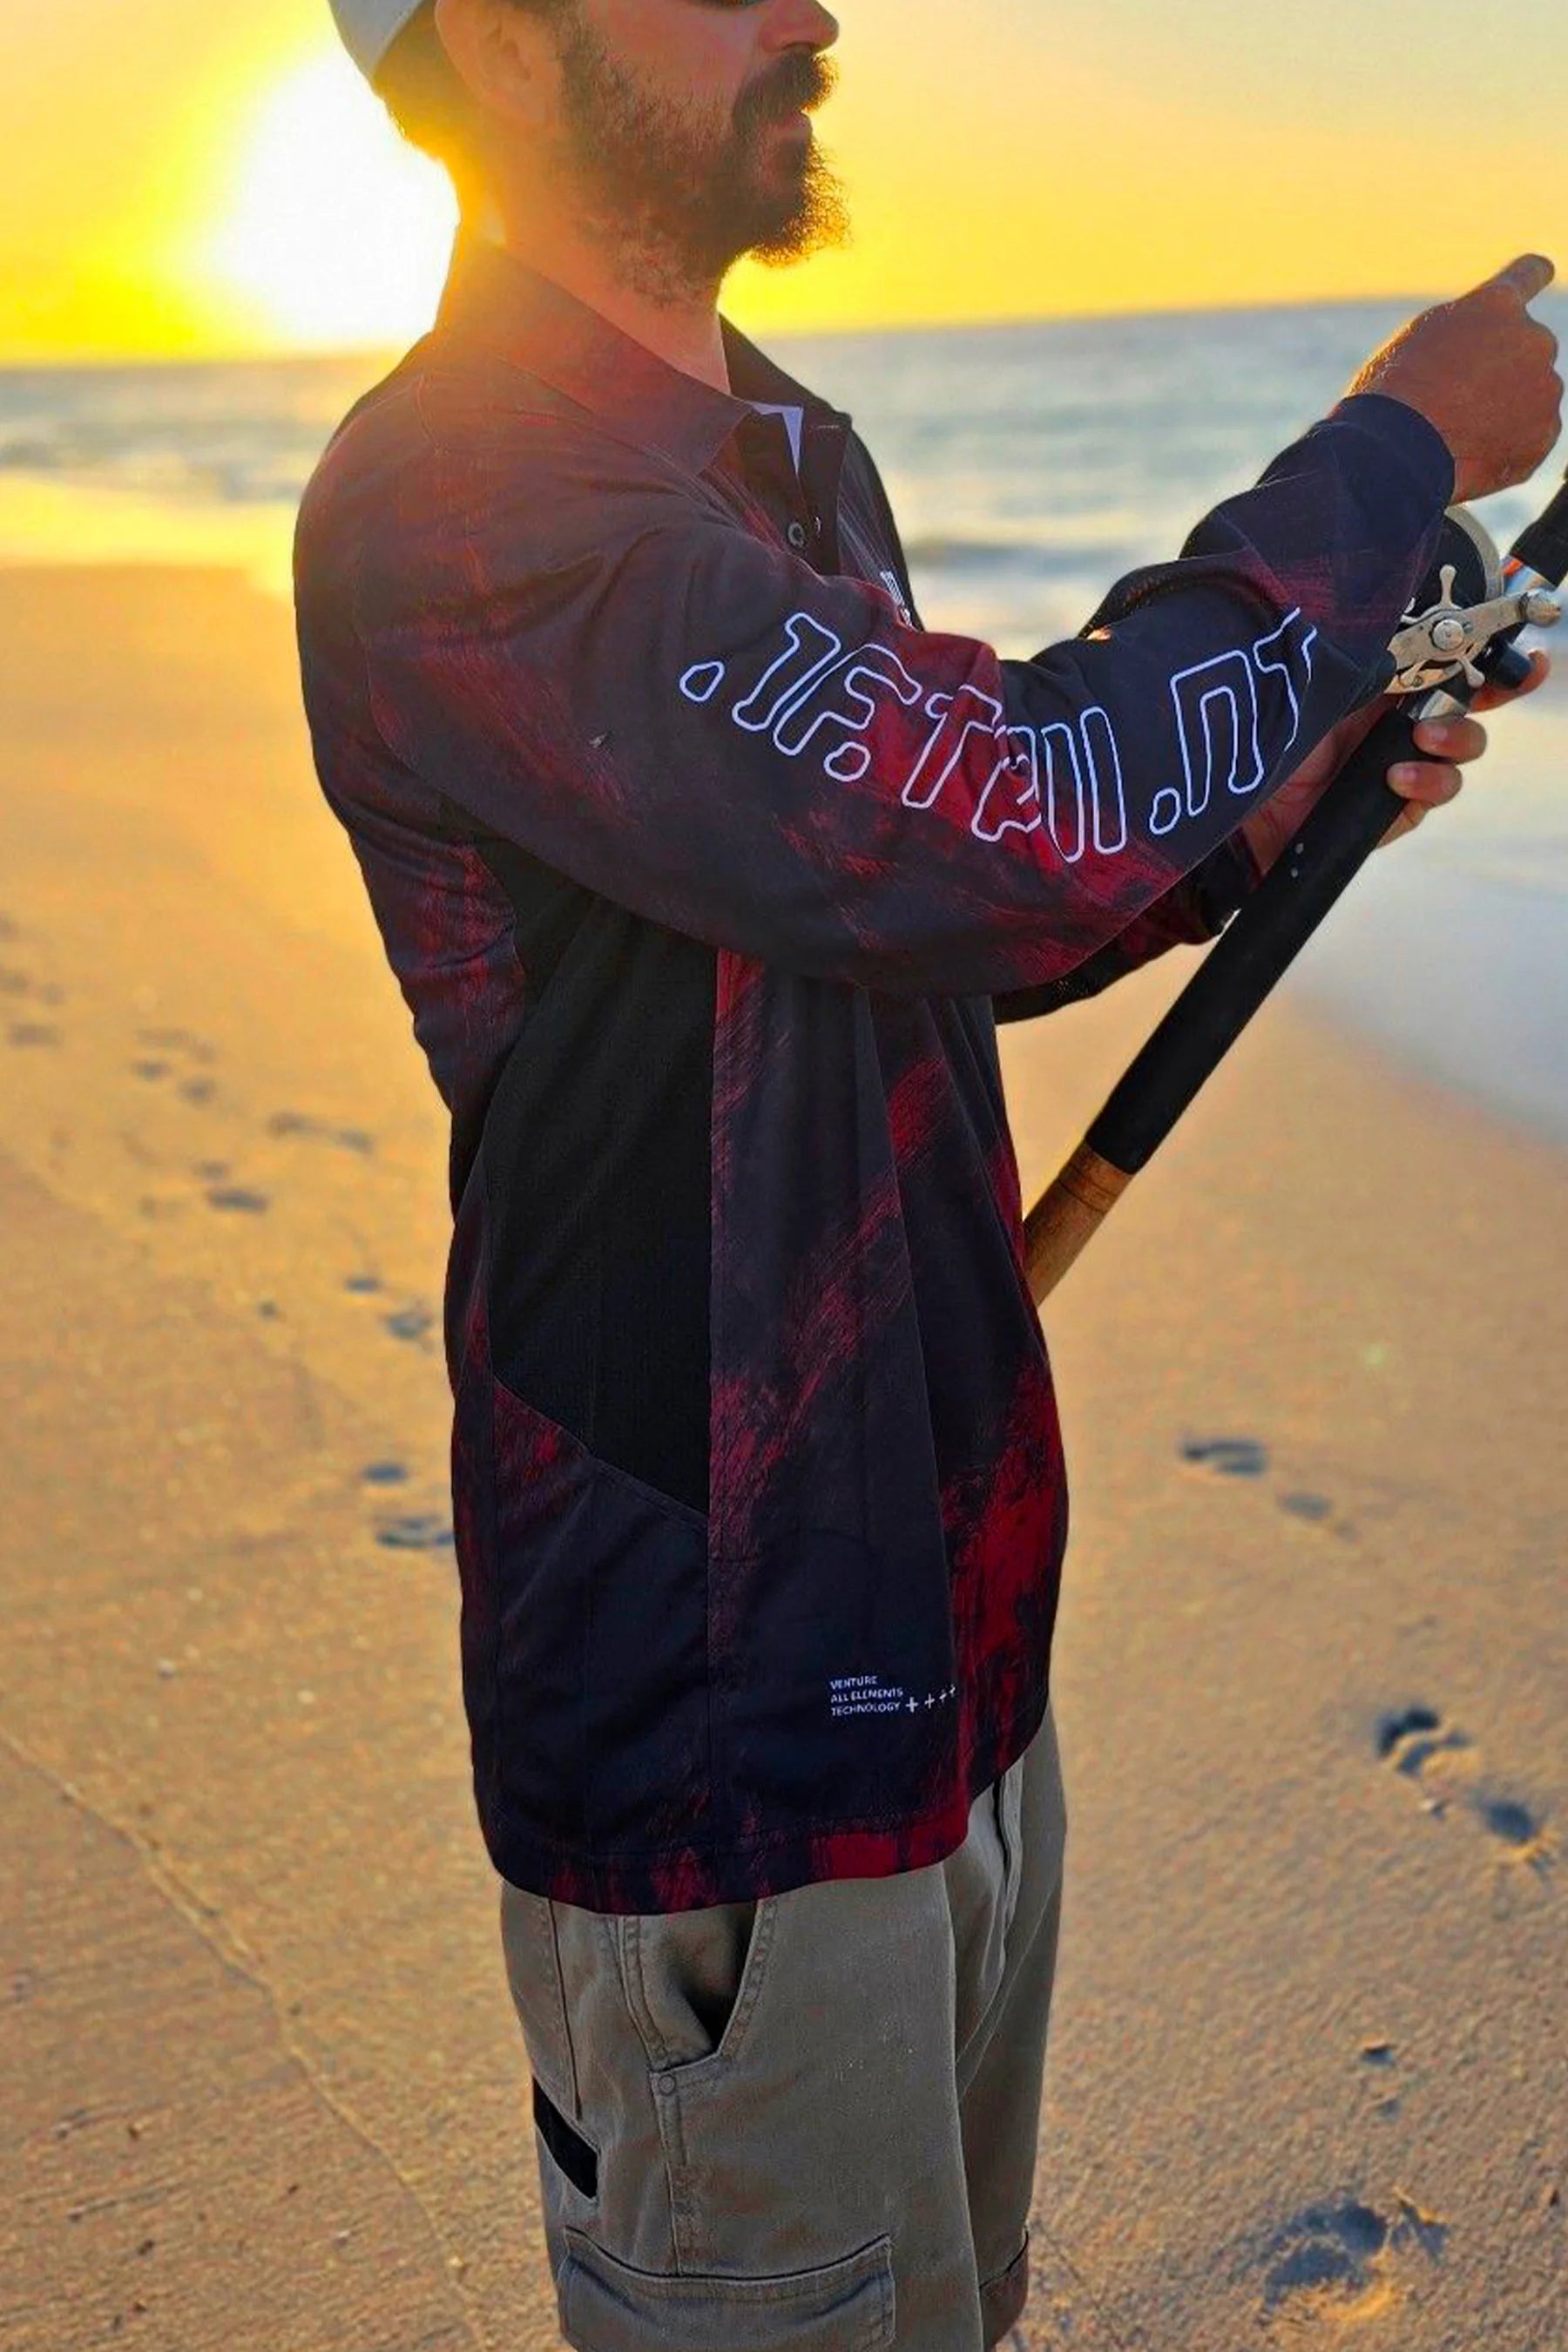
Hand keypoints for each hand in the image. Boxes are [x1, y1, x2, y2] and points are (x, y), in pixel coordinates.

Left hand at [1237, 649, 1553, 875]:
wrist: (1233, 814)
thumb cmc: (1261, 737)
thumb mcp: (1315, 683)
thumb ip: (1364, 658)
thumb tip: (1411, 627)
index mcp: (1376, 672)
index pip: (1441, 651)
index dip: (1486, 641)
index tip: (1520, 634)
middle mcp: (1392, 713)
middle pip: (1470, 695)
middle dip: (1497, 687)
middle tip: (1499, 684)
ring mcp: (1399, 759)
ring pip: (1464, 743)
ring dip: (1457, 737)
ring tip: (1423, 739)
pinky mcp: (1394, 806)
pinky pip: (1437, 790)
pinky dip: (1428, 781)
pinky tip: (1398, 779)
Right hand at [1344, 255, 1561, 502]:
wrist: (1397, 451)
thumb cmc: (1394, 396)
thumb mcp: (1421, 342)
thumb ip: (1464, 335)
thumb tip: (1481, 354)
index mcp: (1497, 304)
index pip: (1531, 273)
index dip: (1533, 277)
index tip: (1540, 277)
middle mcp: (1533, 337)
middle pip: (1529, 349)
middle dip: (1505, 369)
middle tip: (1462, 401)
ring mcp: (1545, 387)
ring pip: (1532, 396)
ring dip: (1508, 410)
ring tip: (1462, 433)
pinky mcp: (1546, 433)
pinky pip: (1534, 436)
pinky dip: (1512, 446)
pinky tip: (1475, 453)